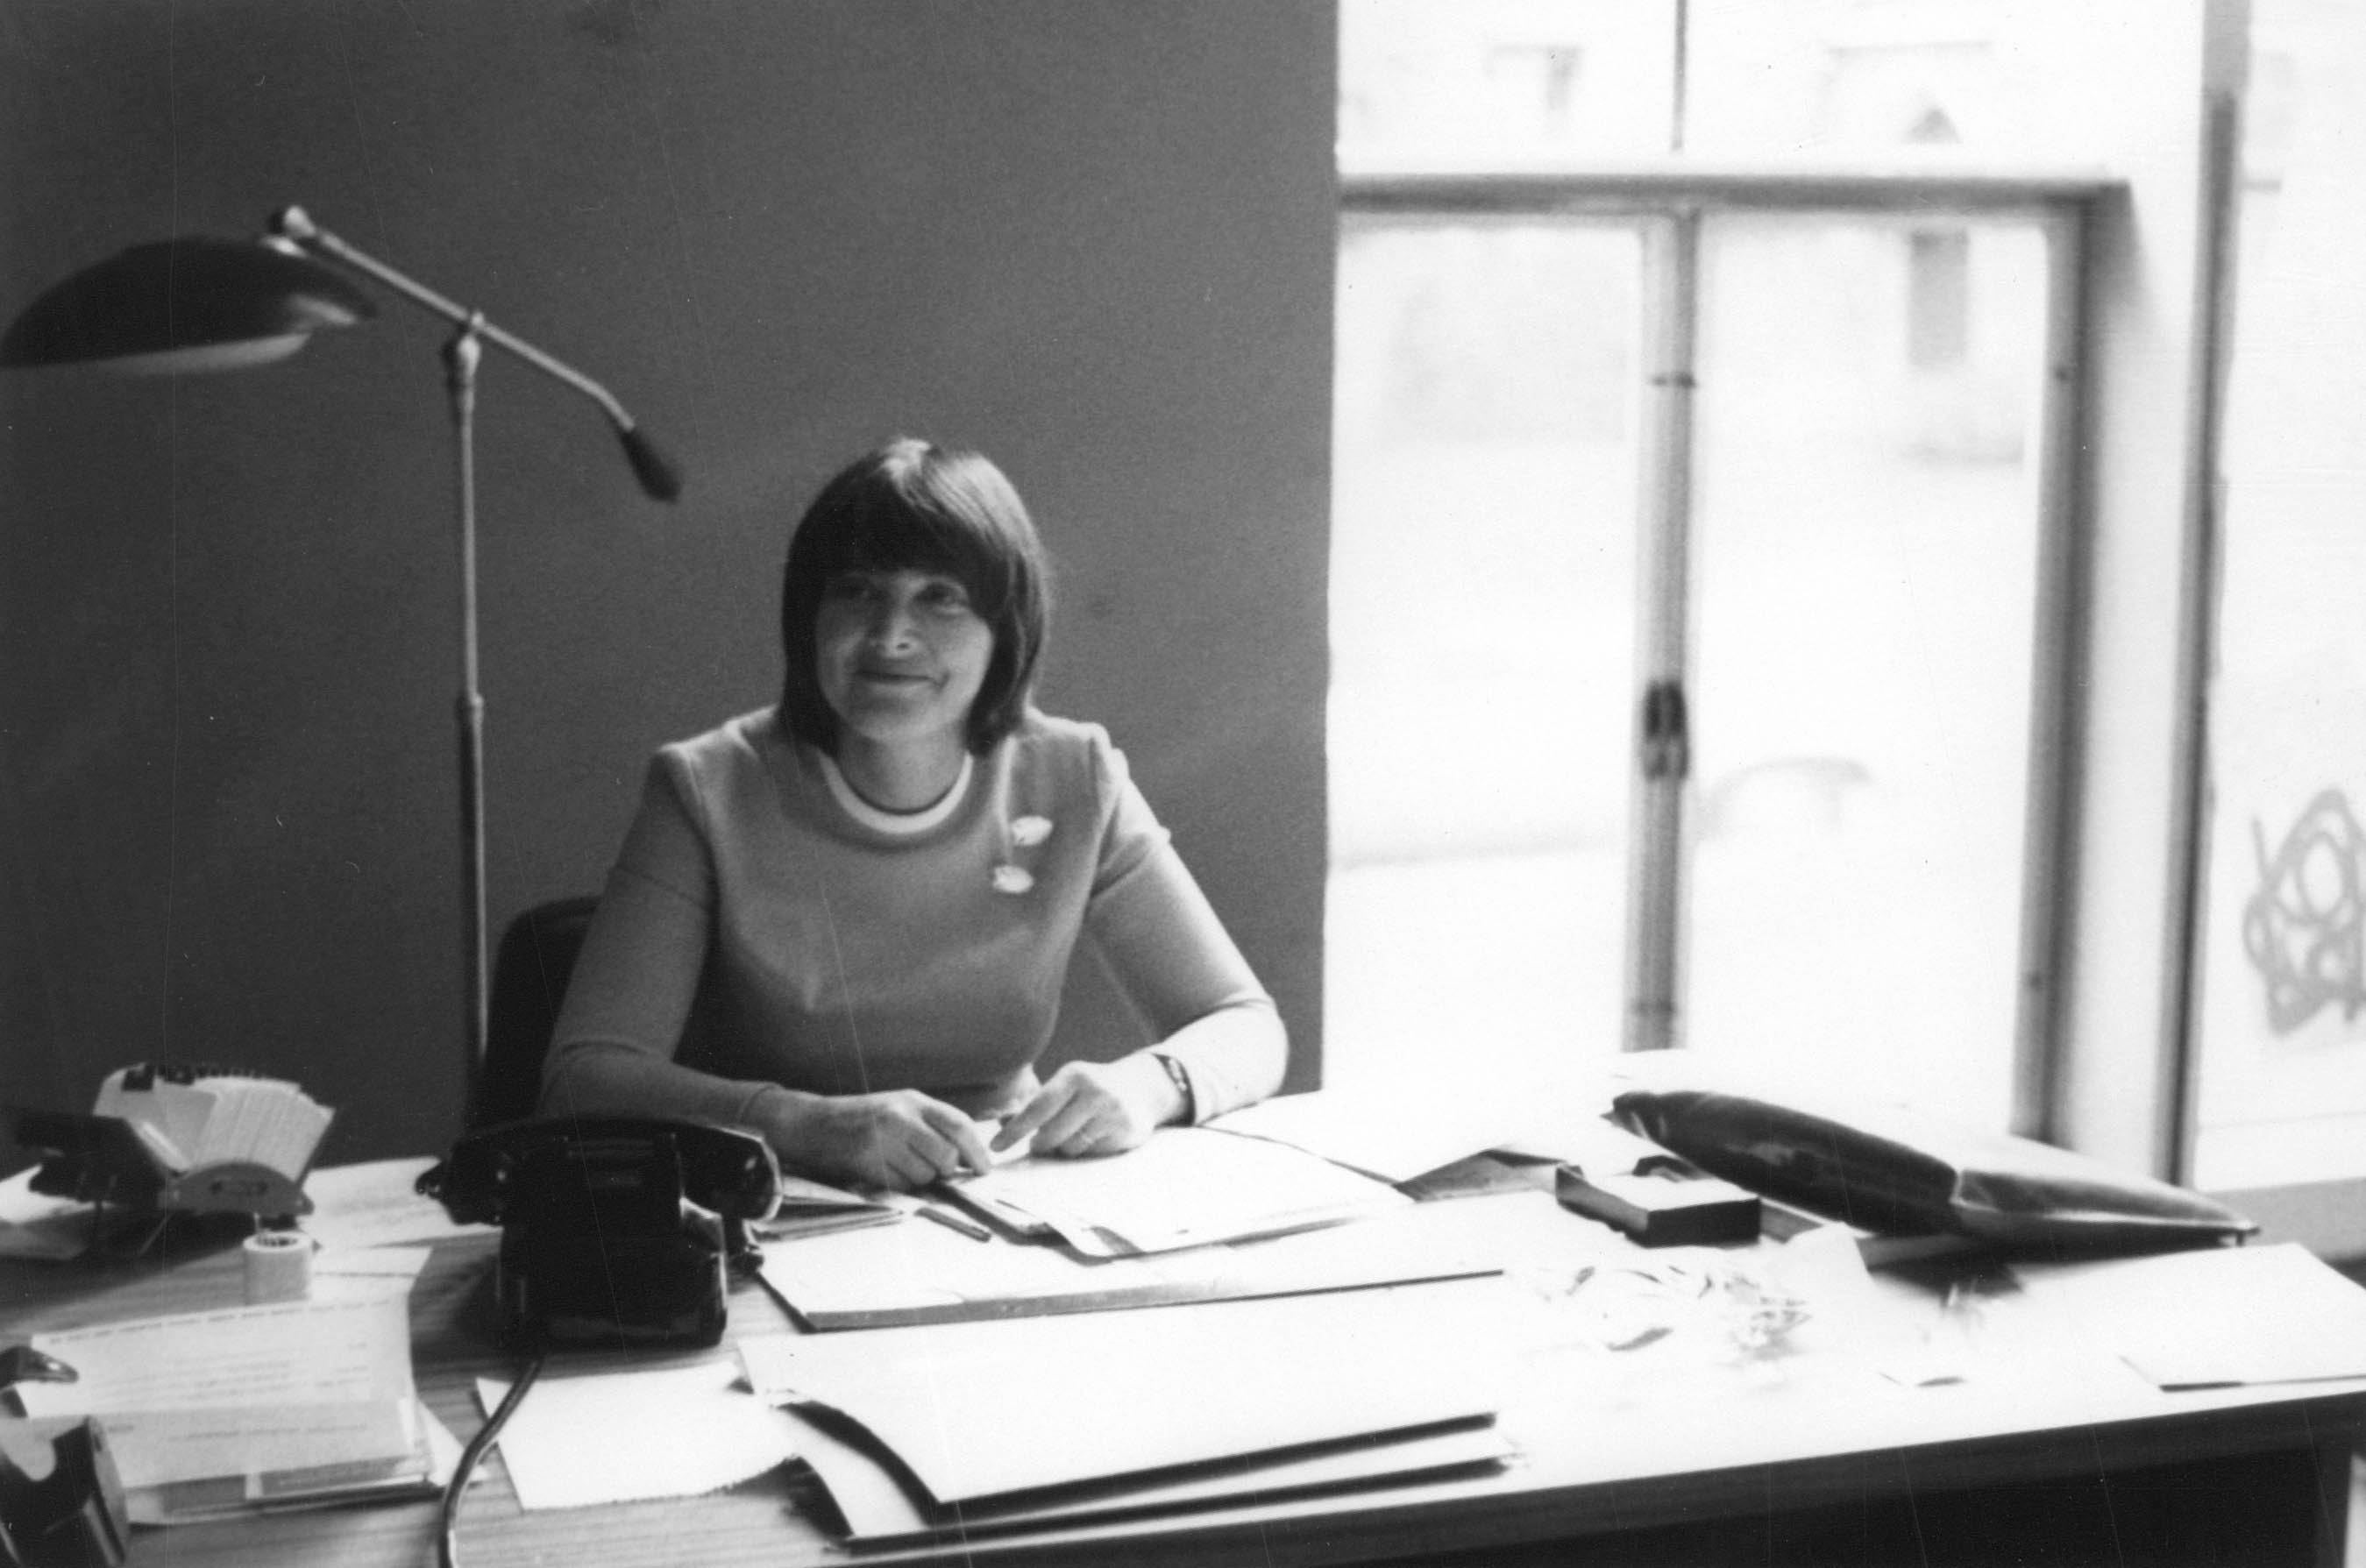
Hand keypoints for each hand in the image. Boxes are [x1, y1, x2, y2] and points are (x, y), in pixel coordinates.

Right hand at [761, 1088, 995, 1191]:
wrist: (813, 1123)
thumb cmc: (862, 1117)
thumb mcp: (899, 1107)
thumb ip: (932, 1125)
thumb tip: (969, 1157)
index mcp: (913, 1101)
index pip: (959, 1125)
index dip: (977, 1150)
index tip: (985, 1169)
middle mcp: (900, 1116)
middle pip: (946, 1156)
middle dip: (945, 1170)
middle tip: (932, 1168)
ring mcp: (883, 1139)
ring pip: (925, 1175)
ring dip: (919, 1179)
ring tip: (898, 1164)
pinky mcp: (867, 1161)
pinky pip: (900, 1185)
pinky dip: (899, 1185)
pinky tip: (883, 1170)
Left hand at [992, 1057, 1177, 1159]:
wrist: (1142, 1088)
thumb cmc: (1091, 1089)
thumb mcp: (1066, 1085)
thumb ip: (1036, 1104)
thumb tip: (1001, 1121)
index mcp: (1074, 1075)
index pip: (1037, 1108)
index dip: (1014, 1131)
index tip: (995, 1147)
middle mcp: (1094, 1090)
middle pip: (1051, 1134)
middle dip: (1041, 1143)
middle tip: (1040, 1142)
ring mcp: (1112, 1111)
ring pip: (1071, 1147)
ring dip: (1065, 1147)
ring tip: (1075, 1133)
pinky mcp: (1126, 1130)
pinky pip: (1091, 1152)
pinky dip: (1087, 1149)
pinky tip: (1097, 1135)